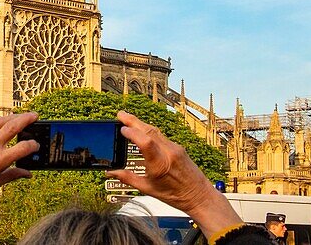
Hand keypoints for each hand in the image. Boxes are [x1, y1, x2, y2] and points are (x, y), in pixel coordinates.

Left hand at [0, 112, 39, 222]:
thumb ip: (12, 176)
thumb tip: (27, 174)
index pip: (21, 149)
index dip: (32, 145)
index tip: (36, 145)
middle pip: (12, 127)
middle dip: (26, 119)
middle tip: (35, 115)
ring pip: (0, 121)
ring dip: (13, 116)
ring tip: (21, 116)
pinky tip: (3, 119)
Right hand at [107, 110, 240, 236]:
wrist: (199, 196)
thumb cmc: (175, 195)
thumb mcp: (148, 189)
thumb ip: (128, 178)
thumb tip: (111, 172)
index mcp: (160, 166)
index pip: (146, 142)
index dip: (132, 133)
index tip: (121, 129)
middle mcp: (168, 153)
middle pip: (149, 131)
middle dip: (133, 121)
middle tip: (120, 114)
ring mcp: (175, 148)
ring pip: (155, 131)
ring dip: (140, 123)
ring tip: (127, 118)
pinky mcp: (178, 147)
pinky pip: (161, 135)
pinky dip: (149, 130)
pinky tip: (142, 130)